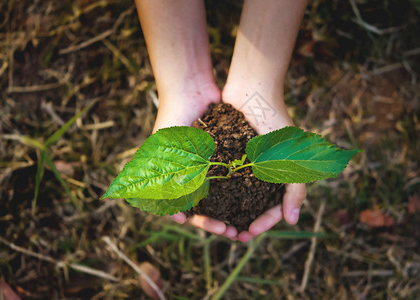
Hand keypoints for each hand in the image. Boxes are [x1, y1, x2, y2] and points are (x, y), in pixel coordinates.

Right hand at [152, 86, 238, 239]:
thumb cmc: (172, 120)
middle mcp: (193, 173)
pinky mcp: (224, 153)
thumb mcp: (164, 153)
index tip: (221, 229)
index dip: (205, 223)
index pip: (191, 211)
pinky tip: (255, 197)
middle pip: (209, 207)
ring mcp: (209, 164)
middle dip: (222, 221)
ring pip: (223, 195)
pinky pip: (233, 175)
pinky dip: (241, 188)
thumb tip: (179, 221)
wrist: (189, 89)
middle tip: (238, 233)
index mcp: (177, 178)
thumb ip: (166, 183)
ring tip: (248, 220)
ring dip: (233, 209)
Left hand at [223, 89, 306, 241]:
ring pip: (230, 197)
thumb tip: (292, 221)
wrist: (250, 88)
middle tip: (230, 235)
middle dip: (240, 223)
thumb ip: (295, 189)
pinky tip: (201, 204)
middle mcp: (256, 171)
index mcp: (275, 174)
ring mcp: (237, 163)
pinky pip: (215, 180)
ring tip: (214, 223)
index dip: (263, 223)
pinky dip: (210, 194)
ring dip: (223, 213)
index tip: (249, 233)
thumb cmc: (274, 120)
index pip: (271, 208)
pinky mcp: (220, 155)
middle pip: (249, 206)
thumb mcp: (290, 156)